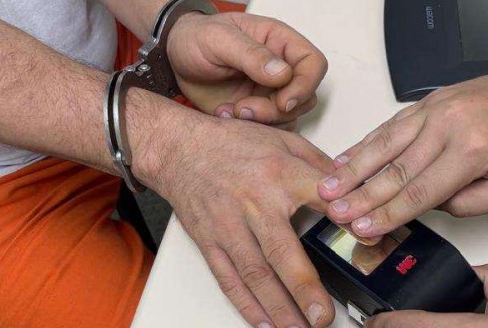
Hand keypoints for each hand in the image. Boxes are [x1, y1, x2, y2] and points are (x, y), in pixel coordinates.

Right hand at [136, 114, 335, 327]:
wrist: (178, 147)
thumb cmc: (232, 143)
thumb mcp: (284, 140)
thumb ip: (320, 166)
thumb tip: (354, 189)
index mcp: (279, 174)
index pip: (321, 199)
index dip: (345, 219)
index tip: (368, 242)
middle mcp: (253, 203)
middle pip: (282, 252)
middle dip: (304, 290)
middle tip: (323, 318)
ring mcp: (228, 226)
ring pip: (255, 274)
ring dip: (278, 309)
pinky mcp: (209, 242)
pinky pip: (228, 279)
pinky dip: (247, 305)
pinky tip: (265, 325)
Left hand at [167, 11, 327, 129]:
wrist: (173, 60)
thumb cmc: (195, 39)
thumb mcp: (218, 39)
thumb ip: (251, 55)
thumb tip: (282, 73)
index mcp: (279, 42)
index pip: (314, 64)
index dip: (305, 85)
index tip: (282, 101)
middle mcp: (281, 68)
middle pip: (305, 96)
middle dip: (277, 110)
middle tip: (245, 108)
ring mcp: (271, 91)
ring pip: (290, 116)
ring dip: (263, 121)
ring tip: (232, 110)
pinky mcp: (259, 110)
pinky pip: (272, 128)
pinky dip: (252, 130)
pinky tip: (227, 115)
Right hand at [317, 61, 487, 237]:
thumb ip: (468, 205)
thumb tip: (429, 207)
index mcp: (470, 152)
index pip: (418, 192)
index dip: (385, 214)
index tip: (361, 228)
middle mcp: (448, 125)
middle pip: (393, 168)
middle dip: (359, 194)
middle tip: (331, 212)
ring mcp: (436, 108)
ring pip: (385, 142)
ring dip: (353, 167)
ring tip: (327, 187)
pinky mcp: (431, 100)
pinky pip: (392, 124)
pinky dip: (367, 141)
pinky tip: (348, 156)